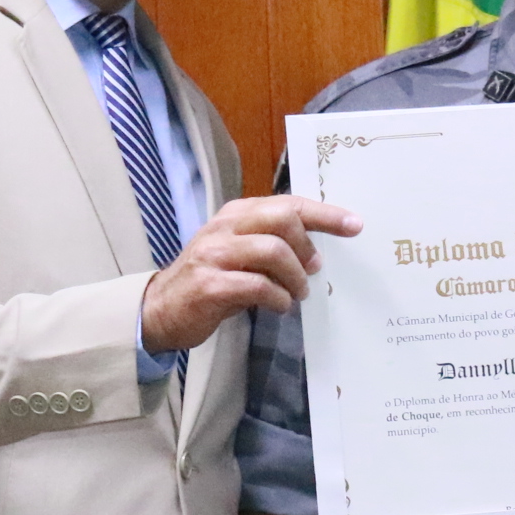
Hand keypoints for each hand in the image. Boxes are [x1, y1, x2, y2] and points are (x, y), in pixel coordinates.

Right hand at [140, 197, 362, 356]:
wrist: (160, 310)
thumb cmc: (209, 282)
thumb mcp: (239, 254)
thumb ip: (271, 245)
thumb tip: (315, 254)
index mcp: (235, 215)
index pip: (287, 204)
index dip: (324, 213)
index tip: (354, 224)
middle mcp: (223, 228)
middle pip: (283, 219)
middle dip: (308, 247)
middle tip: (314, 270)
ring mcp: (214, 255)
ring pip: (273, 251)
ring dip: (295, 277)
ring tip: (297, 294)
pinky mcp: (210, 285)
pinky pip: (258, 286)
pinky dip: (278, 298)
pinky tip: (279, 306)